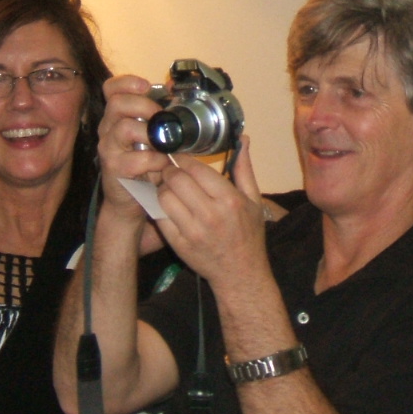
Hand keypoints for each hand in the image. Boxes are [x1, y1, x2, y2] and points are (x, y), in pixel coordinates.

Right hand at [97, 74, 168, 251]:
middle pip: (118, 103)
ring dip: (151, 134)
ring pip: (125, 128)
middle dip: (144, 105)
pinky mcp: (115, 169)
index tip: (145, 85)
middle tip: (161, 117)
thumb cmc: (144, 166)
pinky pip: (136, 159)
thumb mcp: (152, 136)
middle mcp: (108, 129)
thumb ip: (158, 114)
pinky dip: (154, 160)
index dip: (127, 82)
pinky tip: (162, 163)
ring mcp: (109, 149)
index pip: (111, 88)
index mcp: (117, 117)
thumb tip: (174, 89)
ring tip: (164, 144)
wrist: (130, 200)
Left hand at [154, 134, 270, 289]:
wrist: (241, 274)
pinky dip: (159, 207)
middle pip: (175, 179)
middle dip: (170, 171)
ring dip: (162, 188)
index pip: (195, 168)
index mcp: (230, 200)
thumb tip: (243, 139)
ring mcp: (193, 231)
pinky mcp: (179, 244)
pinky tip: (166, 205)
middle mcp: (211, 215)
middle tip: (171, 172)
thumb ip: (244, 169)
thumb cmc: (249, 235)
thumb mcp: (253, 201)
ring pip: (163, 196)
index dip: (182, 159)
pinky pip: (159, 217)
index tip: (180, 159)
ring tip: (169, 188)